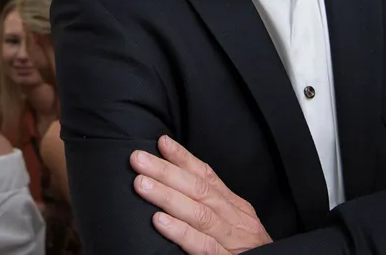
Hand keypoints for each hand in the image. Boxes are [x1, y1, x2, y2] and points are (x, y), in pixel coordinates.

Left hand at [131, 135, 271, 254]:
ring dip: (167, 195)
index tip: (160, 142)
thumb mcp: (234, 227)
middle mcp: (236, 220)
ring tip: (141, 183)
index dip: (184, 158)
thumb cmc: (247, 254)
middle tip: (138, 158)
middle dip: (166, 171)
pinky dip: (181, 231)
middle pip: (199, 190)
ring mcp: (233, 242)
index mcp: (236, 209)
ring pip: (199, 213)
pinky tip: (159, 221)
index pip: (208, 177)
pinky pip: (203, 246)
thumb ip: (211, 209)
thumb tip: (176, 186)